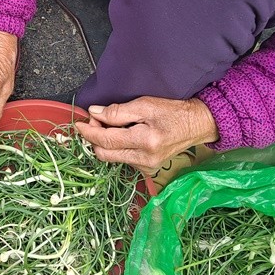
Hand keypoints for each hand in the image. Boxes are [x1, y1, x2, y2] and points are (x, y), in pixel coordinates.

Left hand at [74, 96, 219, 172]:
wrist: (196, 125)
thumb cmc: (172, 111)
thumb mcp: (145, 105)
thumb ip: (118, 112)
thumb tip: (94, 113)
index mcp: (144, 142)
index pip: (107, 140)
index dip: (89, 132)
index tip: (78, 123)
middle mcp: (144, 159)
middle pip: (105, 154)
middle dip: (94, 138)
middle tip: (96, 120)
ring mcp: (146, 167)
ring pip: (112, 158)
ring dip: (105, 143)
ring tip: (111, 125)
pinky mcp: (148, 169)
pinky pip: (123, 159)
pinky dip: (117, 147)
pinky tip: (123, 135)